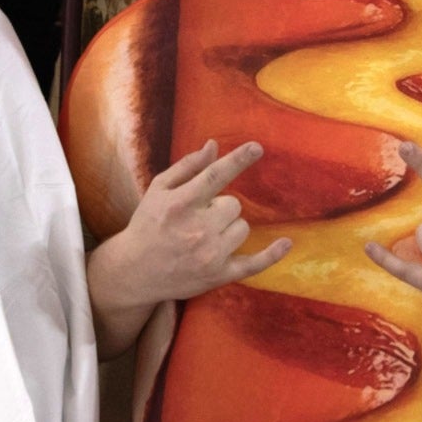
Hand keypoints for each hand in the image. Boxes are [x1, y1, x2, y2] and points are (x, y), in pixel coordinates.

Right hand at [94, 139, 289, 309]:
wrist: (135, 272)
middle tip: (198, 218)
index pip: (215, 176)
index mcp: (181, 204)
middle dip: (220, 207)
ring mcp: (210, 254)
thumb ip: (188, 167)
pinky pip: (254, 263)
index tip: (257, 148)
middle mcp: (197, 229)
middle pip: (233, 205)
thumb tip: (214, 146)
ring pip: (242, 228)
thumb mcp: (158, 190)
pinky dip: (272, 254)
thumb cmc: (148, 224)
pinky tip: (287, 242)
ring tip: (204, 237)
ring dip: (229, 228)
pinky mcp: (218, 275)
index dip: (238, 160)